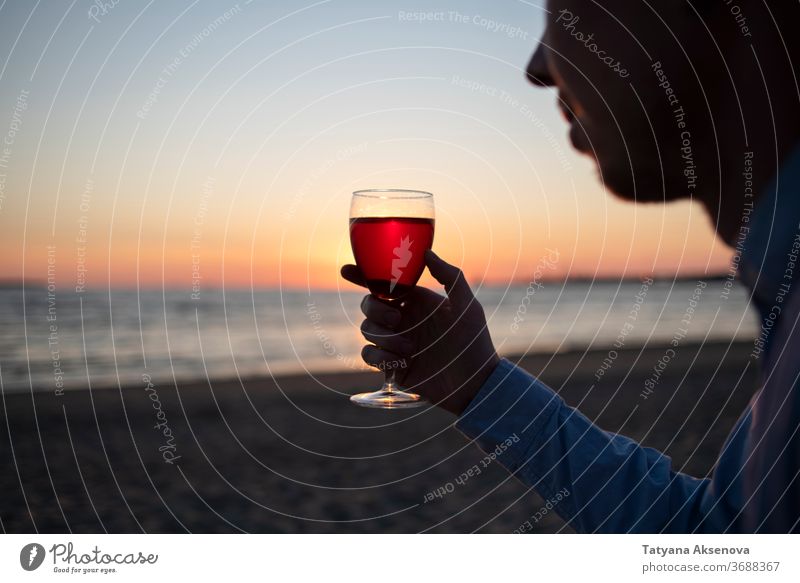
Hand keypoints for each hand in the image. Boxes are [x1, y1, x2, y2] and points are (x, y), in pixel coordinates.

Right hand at [341, 250, 499, 414]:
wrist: (472, 384)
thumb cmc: (474, 342)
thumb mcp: (466, 305)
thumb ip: (450, 276)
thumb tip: (426, 252)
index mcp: (416, 301)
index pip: (385, 284)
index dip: (362, 276)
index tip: (346, 270)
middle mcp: (403, 319)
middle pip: (369, 305)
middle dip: (376, 309)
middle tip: (396, 318)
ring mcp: (395, 342)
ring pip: (367, 329)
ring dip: (385, 337)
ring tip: (410, 349)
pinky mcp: (391, 365)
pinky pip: (368, 354)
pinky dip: (379, 356)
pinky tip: (400, 361)